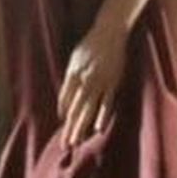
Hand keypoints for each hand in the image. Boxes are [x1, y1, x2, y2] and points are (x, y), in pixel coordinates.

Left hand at [57, 22, 127, 148]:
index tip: (63, 123)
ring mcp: (99, 83)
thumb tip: (68, 94)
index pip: (65, 98)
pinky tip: (97, 129)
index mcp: (72, 73)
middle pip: (74, 109)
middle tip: (65, 145)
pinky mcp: (113, 84)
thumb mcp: (75, 58)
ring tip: (76, 142)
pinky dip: (101, 117)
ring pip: (88, 110)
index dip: (64, 112)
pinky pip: (106, 104)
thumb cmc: (91, 44)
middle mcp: (84, 80)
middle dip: (69, 128)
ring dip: (81, 127)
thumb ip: (72, 76)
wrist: (109, 32)